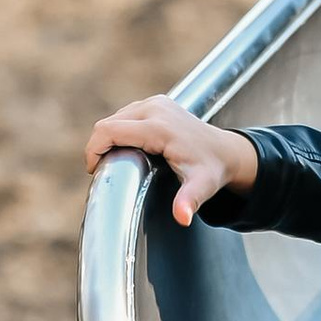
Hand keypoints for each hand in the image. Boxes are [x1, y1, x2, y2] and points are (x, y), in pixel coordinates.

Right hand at [85, 95, 258, 227]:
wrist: (226, 151)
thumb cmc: (212, 169)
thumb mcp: (201, 186)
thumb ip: (189, 201)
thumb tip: (183, 218)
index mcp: (159, 127)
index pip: (109, 131)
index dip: (94, 150)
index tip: (95, 171)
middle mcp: (155, 109)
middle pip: (108, 124)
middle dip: (99, 147)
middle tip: (105, 170)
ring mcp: (156, 102)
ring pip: (115, 118)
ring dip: (109, 139)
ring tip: (116, 161)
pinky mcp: (156, 102)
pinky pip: (126, 115)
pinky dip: (120, 131)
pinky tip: (128, 148)